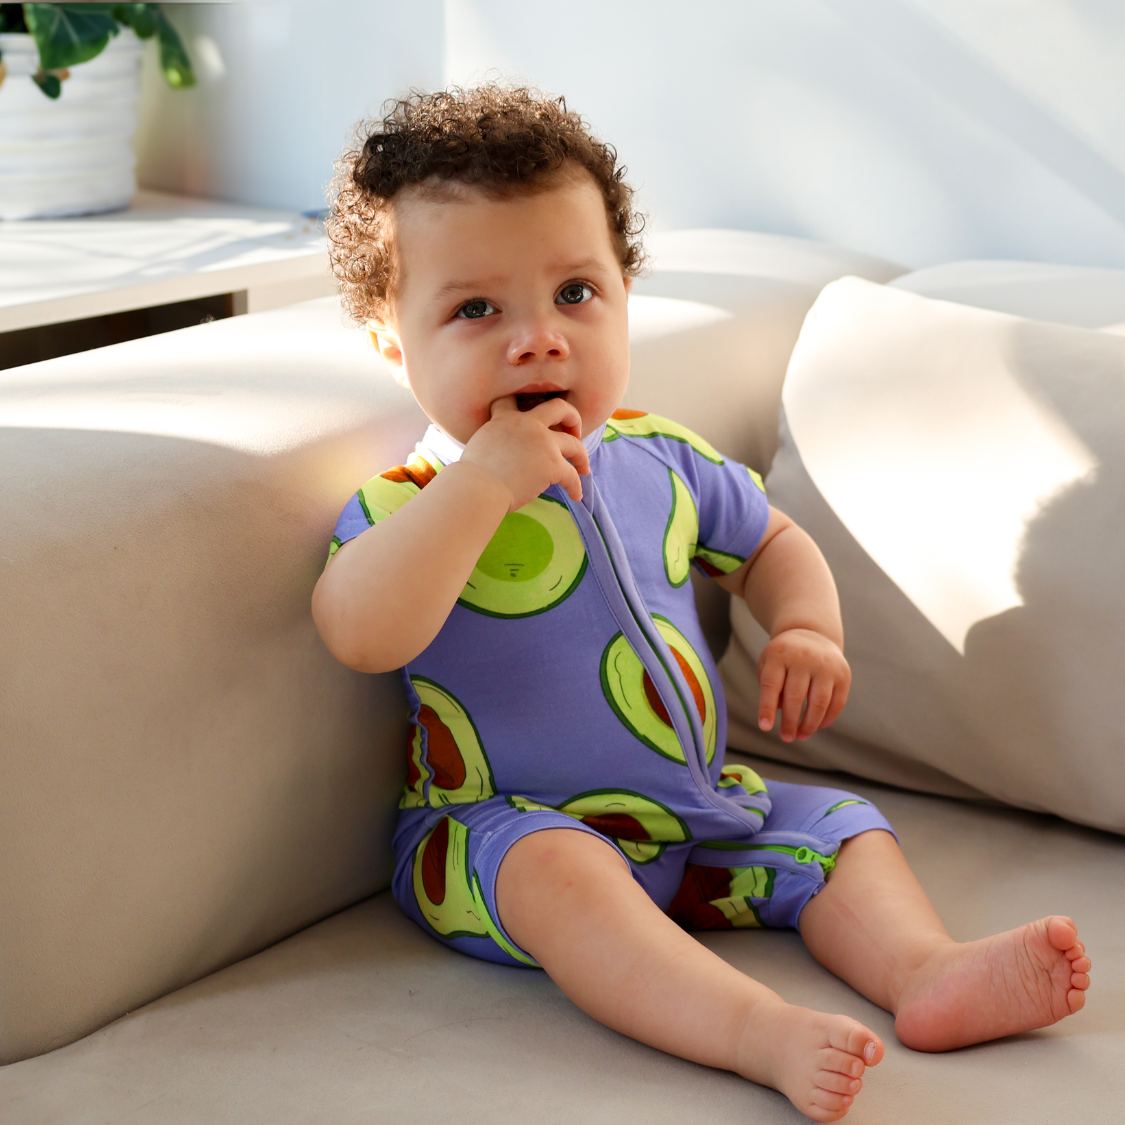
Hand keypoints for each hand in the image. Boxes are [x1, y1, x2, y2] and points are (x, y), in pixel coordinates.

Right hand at [461, 395, 590, 509]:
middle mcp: (528, 424)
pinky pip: (572, 475)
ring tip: (584, 468)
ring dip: (582, 456)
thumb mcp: (479, 446)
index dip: (527, 404)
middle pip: (560, 408)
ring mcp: (543, 443)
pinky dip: (576, 487)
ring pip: (574, 444)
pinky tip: (577, 496)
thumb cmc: (471, 475)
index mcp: (506, 418)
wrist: (478, 487)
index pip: (518, 400)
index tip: (537, 416)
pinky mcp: (552, 465)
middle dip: (573, 418)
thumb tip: (499, 456)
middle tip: (575, 433)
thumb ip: (494, 442)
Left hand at [757, 628, 850, 742]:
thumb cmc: (784, 657)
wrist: (812, 635)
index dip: (767, 708)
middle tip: (786, 738)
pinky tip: (816, 727)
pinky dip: (826, 719)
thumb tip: (783, 714)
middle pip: (795, 696)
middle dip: (790, 722)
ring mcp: (826, 665)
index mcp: (780, 654)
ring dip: (810, 724)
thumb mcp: (769, 664)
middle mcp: (804, 658)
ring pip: (819, 703)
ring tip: (801, 736)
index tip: (765, 727)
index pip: (771, 684)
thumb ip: (770, 688)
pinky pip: (836, 703)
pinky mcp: (843, 674)